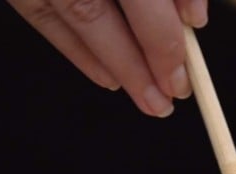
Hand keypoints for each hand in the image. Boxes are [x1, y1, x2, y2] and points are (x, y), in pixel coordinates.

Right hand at [5, 0, 206, 117]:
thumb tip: (192, 20)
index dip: (163, 32)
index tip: (188, 57)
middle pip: (96, 11)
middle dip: (141, 59)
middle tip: (170, 96)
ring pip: (74, 18)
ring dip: (114, 64)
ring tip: (148, 99)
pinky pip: (43, 19)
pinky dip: (78, 51)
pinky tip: (108, 77)